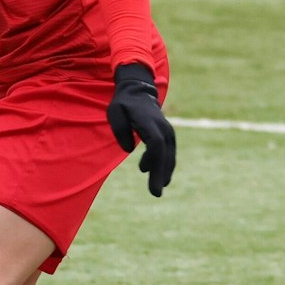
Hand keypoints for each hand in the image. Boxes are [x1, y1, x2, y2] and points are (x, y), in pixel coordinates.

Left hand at [106, 63, 175, 196]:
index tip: (146, 174)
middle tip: (155, 193)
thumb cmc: (123, 104)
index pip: (156, 142)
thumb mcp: (115, 112)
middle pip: (165, 153)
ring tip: (157, 189)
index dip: (154, 160)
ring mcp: (167, 130)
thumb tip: (128, 149)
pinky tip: (160, 178)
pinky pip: (168, 152)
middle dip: (161, 173)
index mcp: (149, 121)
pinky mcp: (167, 135)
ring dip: (164, 172)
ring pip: (169, 154)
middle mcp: (162, 126)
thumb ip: (120, 130)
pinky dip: (165, 165)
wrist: (138, 91)